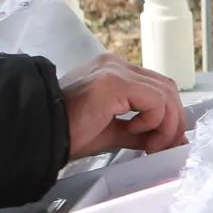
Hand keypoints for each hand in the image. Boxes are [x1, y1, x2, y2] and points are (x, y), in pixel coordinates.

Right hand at [62, 55, 189, 157]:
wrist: (38, 134)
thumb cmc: (67, 133)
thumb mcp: (114, 132)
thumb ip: (141, 131)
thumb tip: (170, 140)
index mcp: (113, 71)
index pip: (158, 87)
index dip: (170, 116)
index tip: (166, 143)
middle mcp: (115, 65)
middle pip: (167, 88)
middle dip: (173, 122)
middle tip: (165, 147)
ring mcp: (114, 70)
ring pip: (165, 94)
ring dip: (165, 125)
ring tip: (149, 144)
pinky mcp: (113, 82)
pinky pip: (154, 101)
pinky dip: (153, 121)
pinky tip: (131, 131)